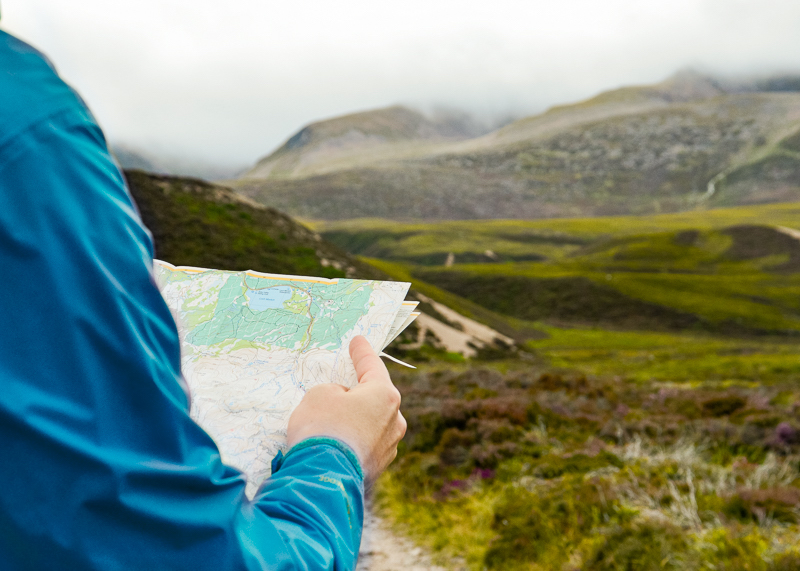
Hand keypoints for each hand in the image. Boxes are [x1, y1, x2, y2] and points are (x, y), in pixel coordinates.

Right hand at [287, 335, 406, 485]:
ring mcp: (389, 447)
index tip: (358, 341)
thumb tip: (343, 402)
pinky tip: (334, 444)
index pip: (372, 366)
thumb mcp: (319, 395)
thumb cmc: (321, 428)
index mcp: (384, 396)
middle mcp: (394, 420)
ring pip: (370, 423)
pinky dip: (351, 441)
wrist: (322, 479)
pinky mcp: (378, 468)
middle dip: (357, 392)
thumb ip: (334, 391)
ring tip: (329, 425)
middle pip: (374, 397)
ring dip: (354, 420)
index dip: (361, 352)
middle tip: (337, 389)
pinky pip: (364, 444)